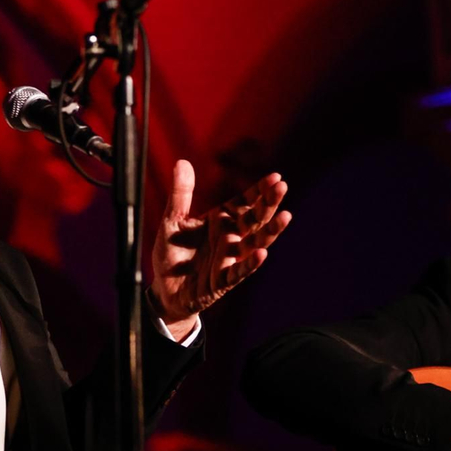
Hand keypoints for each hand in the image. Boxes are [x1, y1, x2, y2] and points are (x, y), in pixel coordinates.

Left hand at [149, 160, 289, 336]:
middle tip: (282, 187)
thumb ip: (180, 194)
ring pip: (255, 243)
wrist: (164, 289)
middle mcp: (231, 237)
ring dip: (270, 231)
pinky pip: (239, 271)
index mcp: (222, 220)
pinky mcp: (222, 280)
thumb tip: (182, 161)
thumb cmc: (172, 254)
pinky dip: (250, 264)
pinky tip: (261, 254)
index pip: (246, 202)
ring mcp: (229, 258)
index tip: (275, 177)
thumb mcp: (172, 220)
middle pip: (255, 218)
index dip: (260, 191)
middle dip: (269, 203)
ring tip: (286, 216)